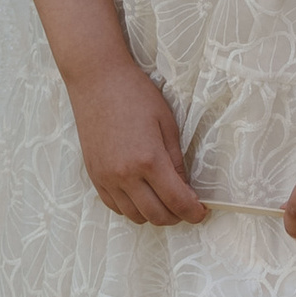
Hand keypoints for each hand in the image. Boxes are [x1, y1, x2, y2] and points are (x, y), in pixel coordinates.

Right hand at [67, 58, 208, 225]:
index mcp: (149, 160)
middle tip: (186, 207)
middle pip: (157, 215)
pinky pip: (115, 206)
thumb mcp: (166, 124)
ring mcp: (106, 178)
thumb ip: (176, 161)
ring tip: (164, 200)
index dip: (193, 212)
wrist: (96, 80)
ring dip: (154, 214)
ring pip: (135, 216)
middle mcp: (125, 175)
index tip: (201, 212)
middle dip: (177, 217)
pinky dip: (132, 208)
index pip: (177, 201)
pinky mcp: (94, 176)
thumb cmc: (135, 94)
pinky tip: (142, 194)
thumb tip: (185, 188)